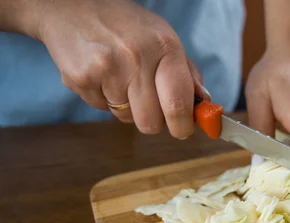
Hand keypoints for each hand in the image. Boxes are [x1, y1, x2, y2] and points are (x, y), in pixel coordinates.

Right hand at [38, 0, 207, 138]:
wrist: (72, 6)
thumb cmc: (126, 26)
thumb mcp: (163, 39)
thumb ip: (187, 74)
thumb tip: (204, 105)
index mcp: (164, 46)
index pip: (178, 104)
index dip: (183, 126)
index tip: (183, 129)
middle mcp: (136, 57)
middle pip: (151, 122)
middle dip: (153, 120)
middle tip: (149, 103)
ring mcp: (106, 69)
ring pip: (126, 119)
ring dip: (127, 107)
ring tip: (120, 77)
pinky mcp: (81, 79)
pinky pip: (102, 109)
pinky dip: (104, 98)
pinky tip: (101, 73)